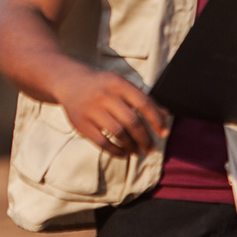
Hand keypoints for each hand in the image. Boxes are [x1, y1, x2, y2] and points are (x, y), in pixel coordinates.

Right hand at [56, 69, 170, 157]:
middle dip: (145, 138)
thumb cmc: (103, 86)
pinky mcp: (81, 124)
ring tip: (137, 151)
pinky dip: (116, 151)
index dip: (156, 120)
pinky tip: (124, 153)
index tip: (164, 133)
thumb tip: (165, 115)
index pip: (143, 103)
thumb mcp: (122, 85)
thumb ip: (143, 99)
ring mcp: (91, 110)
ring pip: (118, 133)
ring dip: (131, 146)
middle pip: (132, 121)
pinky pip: (102, 142)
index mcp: (117, 83)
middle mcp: (104, 95)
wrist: (70, 83)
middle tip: (150, 148)